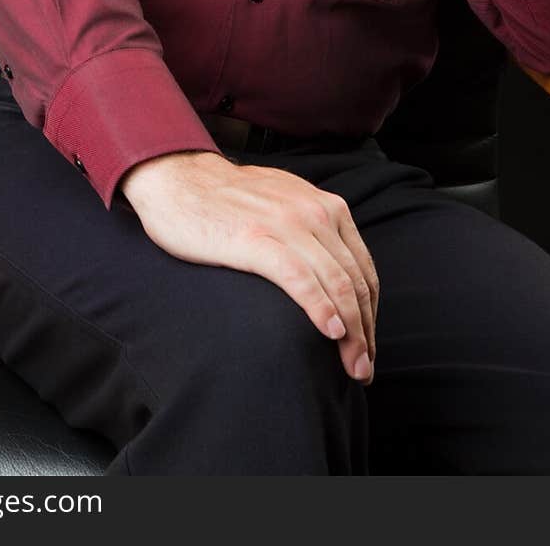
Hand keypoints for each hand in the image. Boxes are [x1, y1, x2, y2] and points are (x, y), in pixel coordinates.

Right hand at [119, 150, 378, 384]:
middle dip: (364, 331)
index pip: (362, 268)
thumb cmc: (228, 200)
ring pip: (335, 283)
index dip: (370, 313)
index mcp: (325, 206)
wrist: (179, 179)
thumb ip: (312, 230)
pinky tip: (330, 332)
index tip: (367, 346)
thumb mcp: (285, 203)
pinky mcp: (256, 239)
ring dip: (351, 331)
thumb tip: (331, 270)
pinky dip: (320, 307)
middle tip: (363, 369)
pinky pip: (299, 278)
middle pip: (354, 281)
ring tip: (353, 365)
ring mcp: (286, 224)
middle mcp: (314, 212)